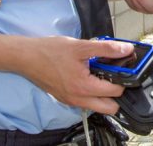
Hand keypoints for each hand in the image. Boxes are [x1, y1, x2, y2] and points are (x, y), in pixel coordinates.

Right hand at [15, 36, 129, 113]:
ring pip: (98, 106)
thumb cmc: (50, 51)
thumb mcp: (81, 46)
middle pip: (110, 107)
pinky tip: (89, 74)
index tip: (125, 67)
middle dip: (117, 92)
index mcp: (84, 87)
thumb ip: (106, 49)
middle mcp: (78, 99)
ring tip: (102, 73)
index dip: (125, 79)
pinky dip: (92, 92)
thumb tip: (126, 49)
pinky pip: (86, 102)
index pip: (116, 91)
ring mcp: (71, 101)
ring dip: (105, 94)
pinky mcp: (66, 98)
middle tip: (115, 74)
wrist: (26, 57)